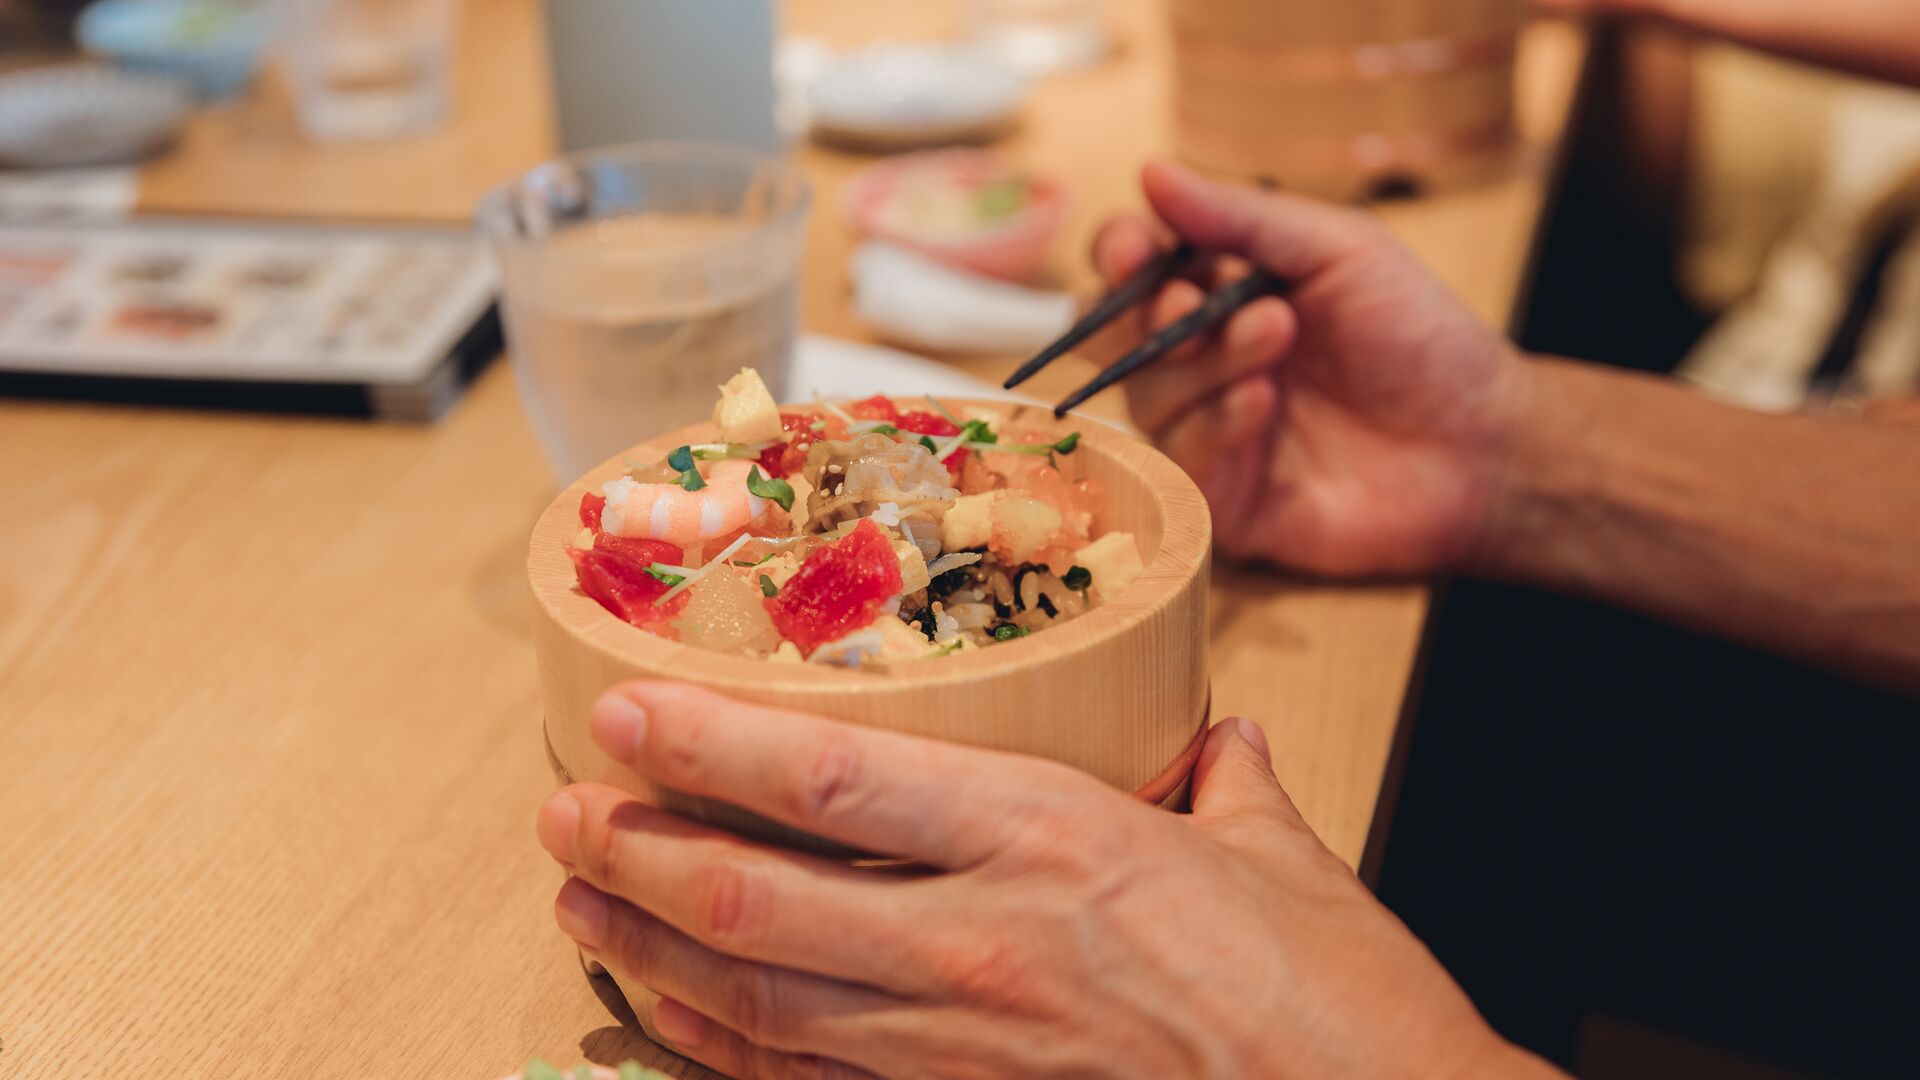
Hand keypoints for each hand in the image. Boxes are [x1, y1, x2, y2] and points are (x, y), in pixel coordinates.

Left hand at [536, 682, 1555, 1078]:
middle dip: (637, 854)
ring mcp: (960, 1049)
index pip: (837, 783)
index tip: (630, 713)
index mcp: (1054, 841)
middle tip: (562, 814)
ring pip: (759, 998)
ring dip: (650, 951)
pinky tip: (670, 1026)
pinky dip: (722, 1055)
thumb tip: (1223, 741)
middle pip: (758, 896)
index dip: (711, 746)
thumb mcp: (1287, 862)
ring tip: (574, 909)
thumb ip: (1230, 786)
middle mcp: (981, 944)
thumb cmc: (1336, 1010)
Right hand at [1086, 164, 1529, 575]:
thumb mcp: (1339, 251)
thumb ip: (1243, 215)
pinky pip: (1181, 462)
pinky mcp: (1223, 499)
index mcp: (1222, 291)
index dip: (1119, 255)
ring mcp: (1208, 431)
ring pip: (1148, 394)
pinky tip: (1263, 405)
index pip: (1134, 268)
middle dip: (1142, 312)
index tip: (1133, 248)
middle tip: (1191, 299)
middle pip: (1113, 335)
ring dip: (1205, 359)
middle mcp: (1202, 361)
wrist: (1481, 444)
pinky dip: (1215, 424)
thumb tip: (1152, 172)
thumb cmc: (1420, 339)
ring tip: (1277, 336)